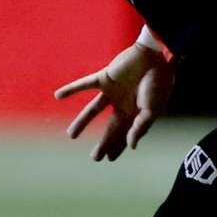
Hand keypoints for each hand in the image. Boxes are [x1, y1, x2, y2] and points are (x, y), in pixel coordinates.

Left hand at [54, 42, 175, 160]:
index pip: (126, 134)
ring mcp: (112, 91)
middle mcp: (123, 104)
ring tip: (71, 135)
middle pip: (110, 127)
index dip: (119, 146)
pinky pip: (85, 84)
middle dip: (104, 142)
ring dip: (82, 122)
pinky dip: (72, 89)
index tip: (110, 159)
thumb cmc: (159, 84)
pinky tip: (57, 96)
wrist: (155, 57)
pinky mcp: (104, 78)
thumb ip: (141, 127)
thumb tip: (131, 146)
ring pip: (93, 110)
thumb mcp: (153, 110)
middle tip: (95, 158)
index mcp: (136, 112)